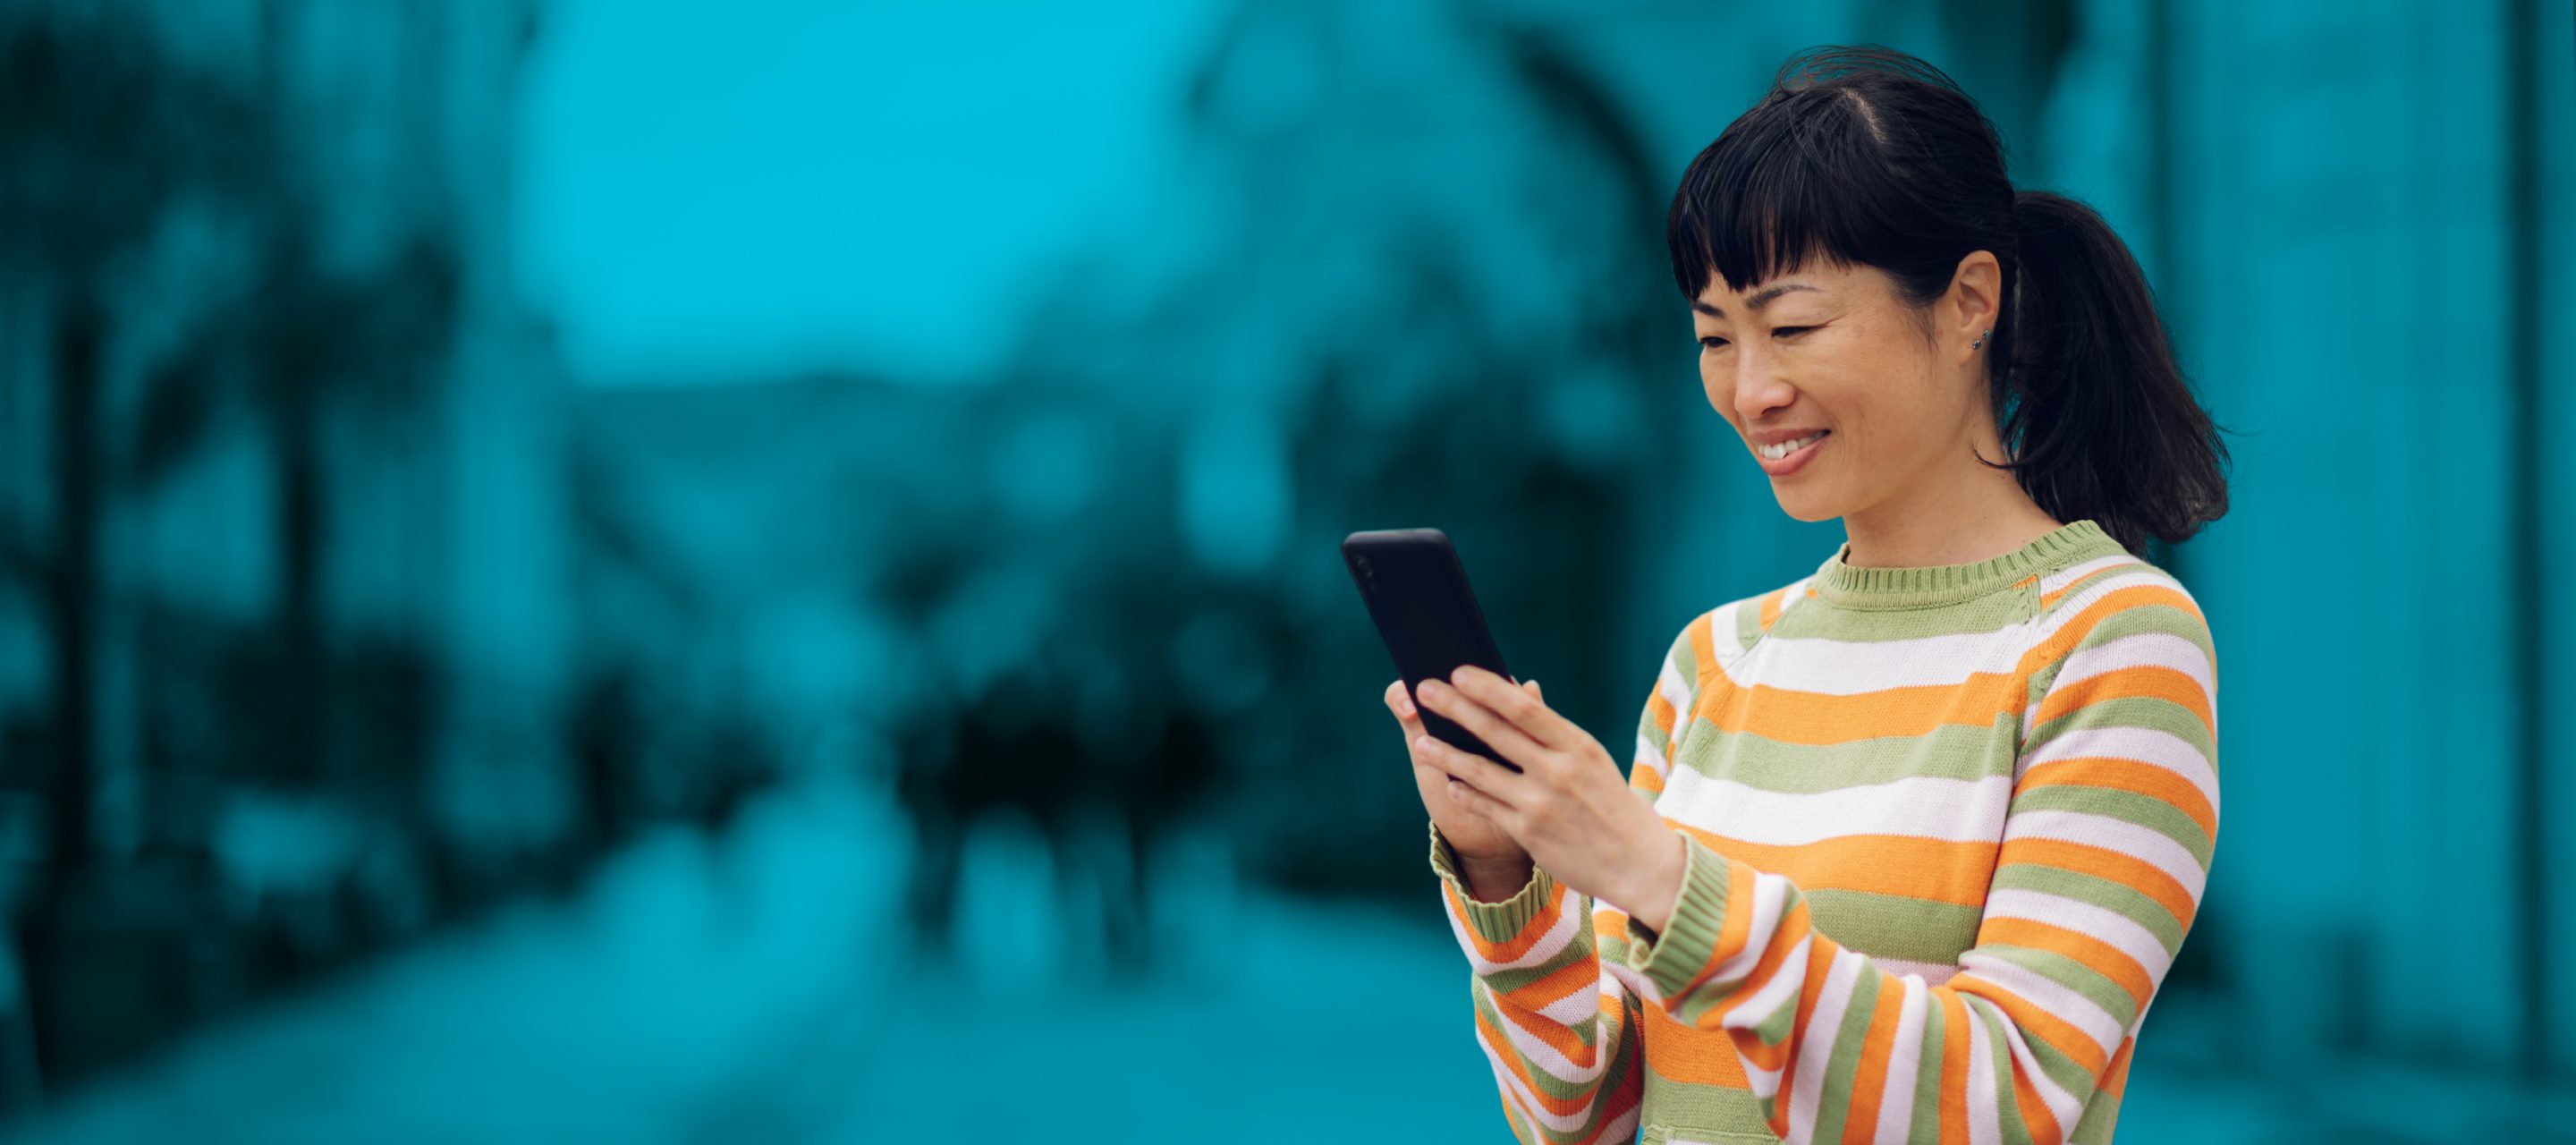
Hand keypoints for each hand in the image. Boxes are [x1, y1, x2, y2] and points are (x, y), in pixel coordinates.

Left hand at [1408, 665, 1688, 932]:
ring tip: (1421, 743)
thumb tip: (1517, 694)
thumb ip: (1552, 733)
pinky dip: (1464, 792)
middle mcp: (1557, 770)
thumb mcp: (1591, 760)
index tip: (1458, 672)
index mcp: (1576, 746)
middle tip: (1423, 689)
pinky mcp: (1528, 832)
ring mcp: (1540, 803)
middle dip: (1454, 707)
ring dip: (1446, 754)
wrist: (1640, 863)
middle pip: (1494, 730)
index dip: (1487, 687)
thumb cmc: (1611, 804)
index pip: (1523, 707)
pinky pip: (1485, 806)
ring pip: (1480, 771)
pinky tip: (1450, 782)